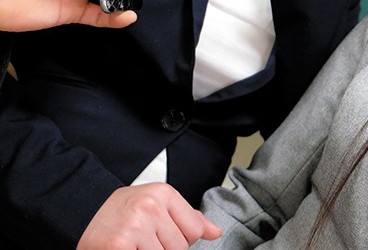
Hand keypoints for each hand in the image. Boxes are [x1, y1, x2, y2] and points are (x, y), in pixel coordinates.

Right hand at [77, 183, 221, 249]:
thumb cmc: (121, 212)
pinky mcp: (119, 245)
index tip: (161, 234)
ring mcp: (135, 226)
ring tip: (135, 245)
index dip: (180, 238)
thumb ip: (187, 217)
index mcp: (163, 193)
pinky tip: (128, 249)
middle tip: (143, 241)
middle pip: (180, 247)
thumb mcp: (156, 204)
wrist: (80, 212)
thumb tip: (215, 232)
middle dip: (164, 249)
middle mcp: (150, 206)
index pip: (194, 230)